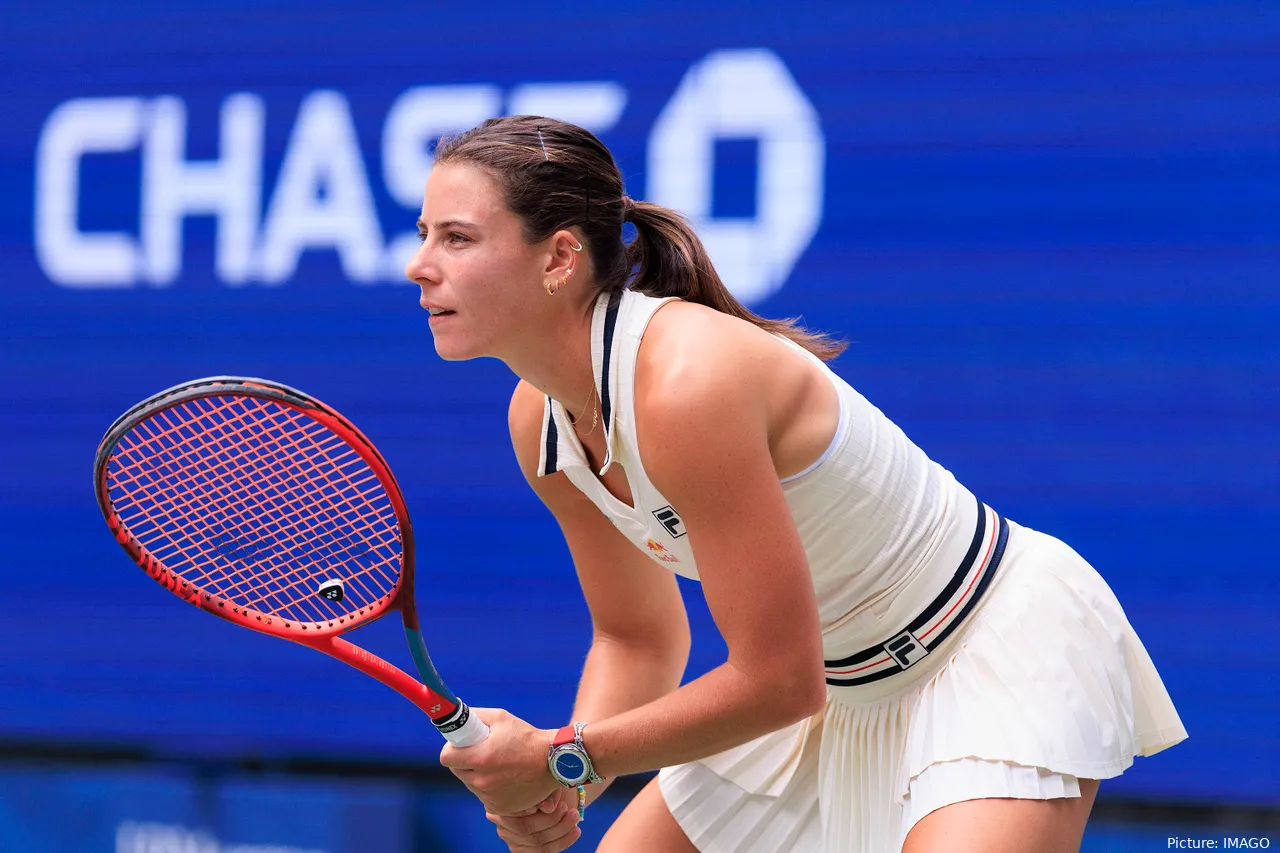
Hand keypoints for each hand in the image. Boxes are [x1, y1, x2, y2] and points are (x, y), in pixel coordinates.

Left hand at [439, 707, 558, 814]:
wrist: (555, 761)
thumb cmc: (526, 737)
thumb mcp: (500, 718)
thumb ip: (474, 717)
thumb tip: (455, 718)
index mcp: (481, 757)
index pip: (447, 757)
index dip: (453, 749)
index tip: (462, 745)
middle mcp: (483, 781)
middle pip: (457, 771)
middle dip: (466, 761)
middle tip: (484, 753)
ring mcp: (491, 797)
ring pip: (471, 784)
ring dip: (478, 775)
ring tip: (500, 765)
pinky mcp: (500, 809)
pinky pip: (485, 796)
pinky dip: (491, 788)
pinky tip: (506, 778)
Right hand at [486, 786, 582, 851]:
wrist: (553, 792)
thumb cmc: (545, 780)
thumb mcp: (546, 778)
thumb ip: (545, 791)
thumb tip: (548, 807)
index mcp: (499, 798)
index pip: (514, 808)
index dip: (535, 805)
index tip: (557, 801)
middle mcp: (500, 820)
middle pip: (524, 827)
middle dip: (551, 819)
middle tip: (567, 808)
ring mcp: (510, 837)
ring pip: (536, 840)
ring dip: (560, 829)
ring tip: (575, 816)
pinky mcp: (522, 849)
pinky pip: (543, 851)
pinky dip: (562, 841)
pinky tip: (576, 831)